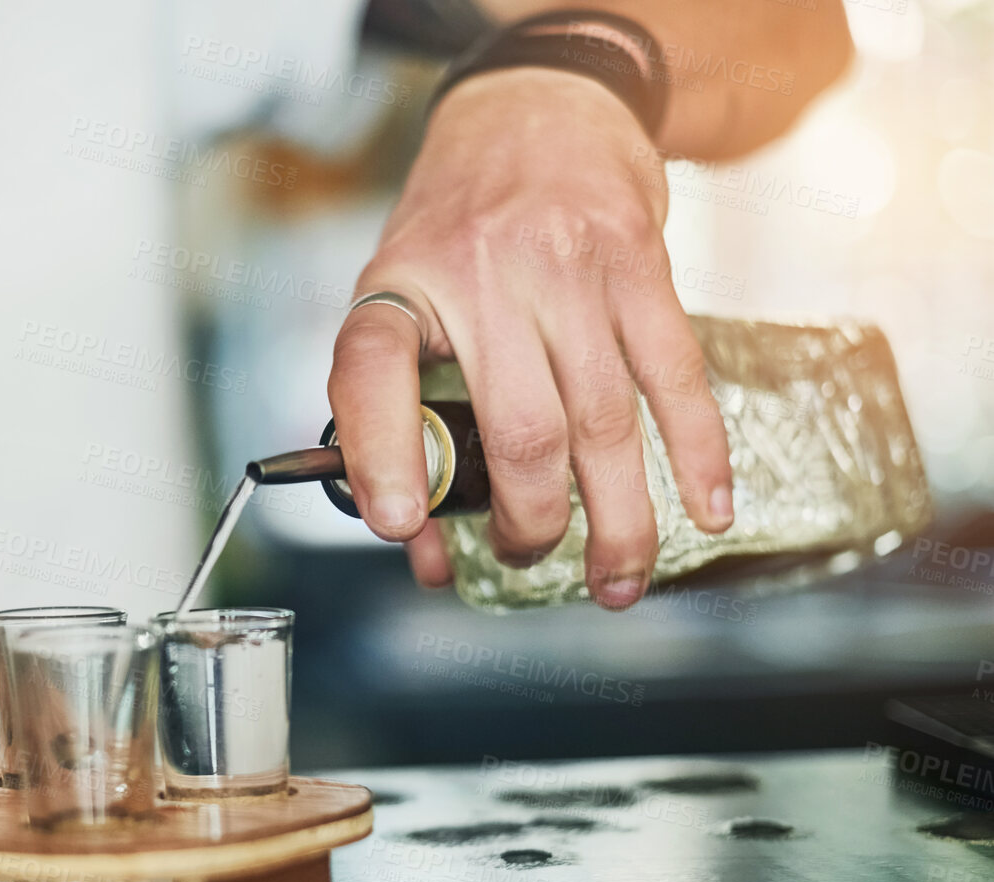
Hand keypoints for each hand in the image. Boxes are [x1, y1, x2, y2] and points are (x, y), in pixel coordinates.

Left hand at [326, 67, 734, 609]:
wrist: (539, 108)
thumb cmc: (457, 228)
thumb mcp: (399, 297)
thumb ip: (397, 415)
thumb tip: (418, 545)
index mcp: (401, 287)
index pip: (371, 373)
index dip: (379, 457)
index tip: (399, 527)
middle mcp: (481, 275)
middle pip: (517, 433)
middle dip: (529, 523)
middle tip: (527, 556)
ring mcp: (568, 267)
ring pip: (602, 423)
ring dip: (615, 519)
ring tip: (616, 579)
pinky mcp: (640, 262)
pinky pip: (674, 376)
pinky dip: (696, 454)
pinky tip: (705, 510)